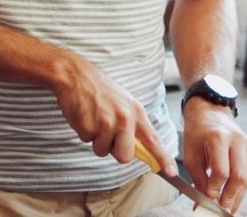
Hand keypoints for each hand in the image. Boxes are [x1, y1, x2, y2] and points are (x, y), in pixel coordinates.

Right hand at [51, 55, 177, 175]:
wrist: (75, 75)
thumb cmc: (99, 89)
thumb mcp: (123, 101)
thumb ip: (132, 124)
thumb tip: (139, 148)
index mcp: (135, 111)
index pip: (153, 139)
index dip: (162, 157)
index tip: (171, 172)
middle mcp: (124, 118)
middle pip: (125, 156)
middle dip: (114, 150)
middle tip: (106, 132)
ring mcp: (106, 123)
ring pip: (102, 151)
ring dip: (96, 140)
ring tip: (93, 117)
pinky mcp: (89, 126)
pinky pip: (87, 141)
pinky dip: (84, 132)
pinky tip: (84, 115)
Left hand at [181, 98, 246, 213]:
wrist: (209, 111)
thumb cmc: (197, 132)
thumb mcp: (191, 154)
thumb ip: (198, 179)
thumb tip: (203, 202)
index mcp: (218, 138)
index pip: (221, 172)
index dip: (215, 190)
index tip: (208, 202)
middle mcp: (236, 140)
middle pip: (239, 176)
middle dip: (231, 198)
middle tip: (223, 211)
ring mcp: (246, 144)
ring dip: (238, 196)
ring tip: (229, 210)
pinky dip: (241, 188)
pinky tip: (233, 197)